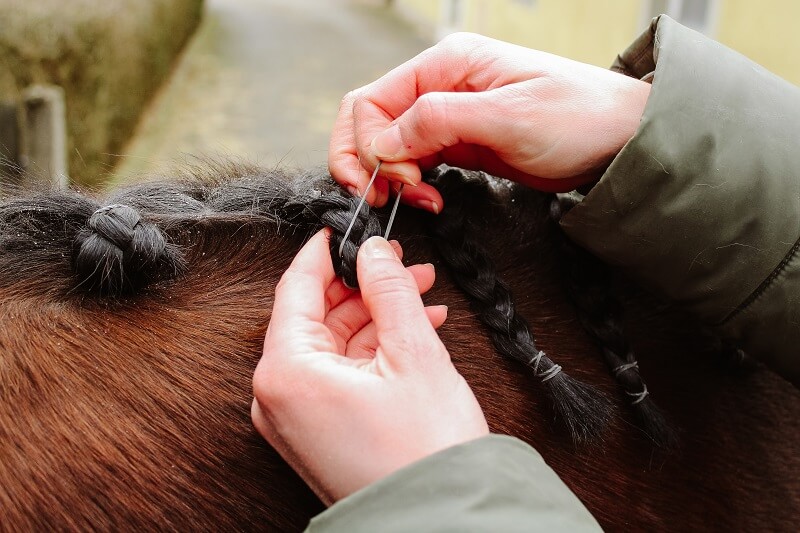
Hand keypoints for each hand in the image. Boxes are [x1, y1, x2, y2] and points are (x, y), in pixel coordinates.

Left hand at [251, 230, 488, 504]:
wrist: (441, 521)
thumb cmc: (425, 450)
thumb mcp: (413, 353)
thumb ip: (389, 289)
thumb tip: (374, 249)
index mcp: (287, 372)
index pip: (296, 287)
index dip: (326, 251)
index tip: (348, 226)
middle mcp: (278, 396)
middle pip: (316, 316)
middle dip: (365, 286)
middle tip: (405, 265)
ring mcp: (295, 418)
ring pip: (332, 344)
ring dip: (376, 317)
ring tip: (422, 296)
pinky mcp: (317, 432)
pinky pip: (338, 374)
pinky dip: (373, 351)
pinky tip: (414, 332)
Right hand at [329, 32, 650, 210]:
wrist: (619, 140)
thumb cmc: (579, 116)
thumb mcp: (509, 117)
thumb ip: (440, 121)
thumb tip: (382, 140)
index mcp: (447, 63)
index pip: (372, 99)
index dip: (369, 144)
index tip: (395, 178)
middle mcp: (441, 84)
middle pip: (370, 119)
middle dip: (367, 161)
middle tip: (388, 196)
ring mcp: (448, 114)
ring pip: (388, 143)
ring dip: (389, 176)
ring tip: (419, 199)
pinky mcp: (459, 142)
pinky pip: (414, 160)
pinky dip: (410, 183)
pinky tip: (430, 198)